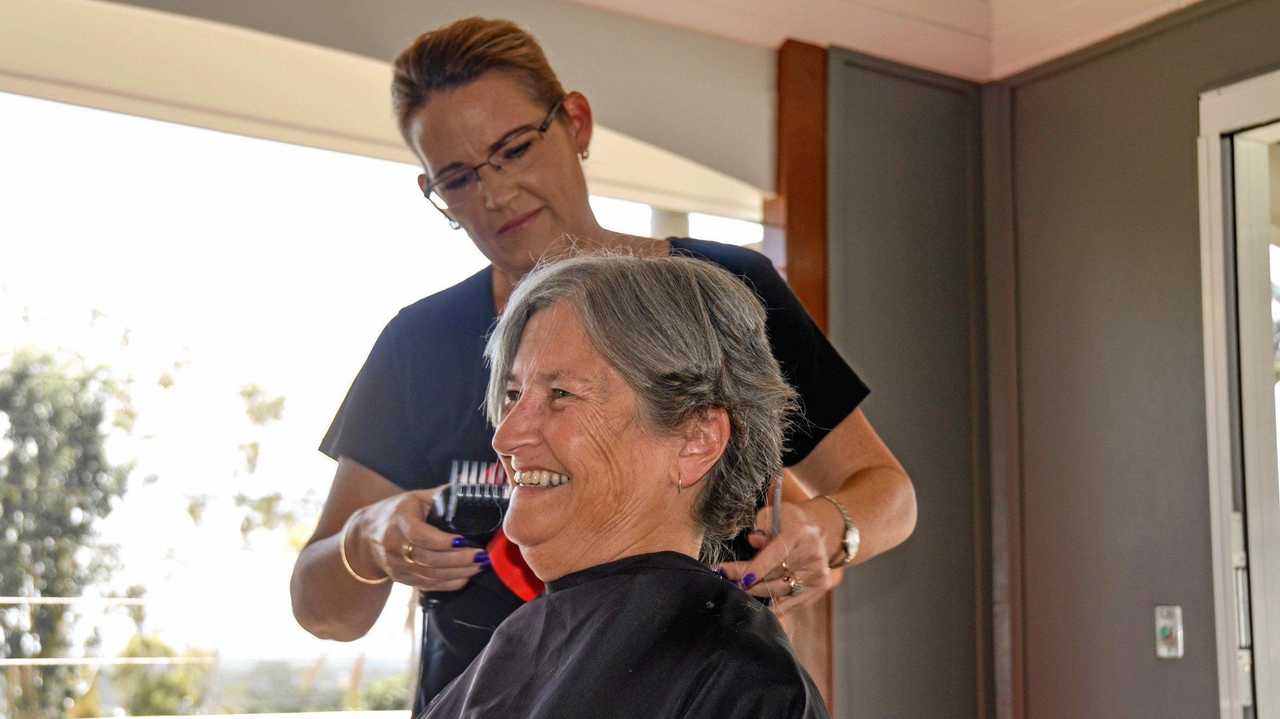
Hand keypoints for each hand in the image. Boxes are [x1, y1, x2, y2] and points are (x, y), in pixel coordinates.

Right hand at [349, 488, 488, 591]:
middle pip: (429, 559)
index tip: (463, 540)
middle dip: (459, 560)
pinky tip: (466, 576)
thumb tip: (470, 492)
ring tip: (480, 565)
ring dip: (459, 572)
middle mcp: (394, 546)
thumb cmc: (396, 512)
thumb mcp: (415, 498)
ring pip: (431, 575)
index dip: (442, 541)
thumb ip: (441, 496)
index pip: (419, 535)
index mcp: (399, 521)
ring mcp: (397, 566)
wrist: (366, 536)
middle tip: (481, 556)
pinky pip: (429, 585)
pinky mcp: (402, 579)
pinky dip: (450, 583)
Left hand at [716, 500, 843, 615]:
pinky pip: (793, 603)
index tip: (728, 573)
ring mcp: (818, 572)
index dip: (752, 567)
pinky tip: (760, 610)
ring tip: (739, 592)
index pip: (774, 554)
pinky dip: (776, 607)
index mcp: (800, 533)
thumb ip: (762, 526)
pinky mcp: (820, 587)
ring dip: (757, 593)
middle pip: (774, 575)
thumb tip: (753, 541)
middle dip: (747, 581)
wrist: (820, 532)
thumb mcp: (774, 514)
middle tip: (727, 582)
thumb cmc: (789, 522)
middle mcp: (812, 554)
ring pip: (780, 591)